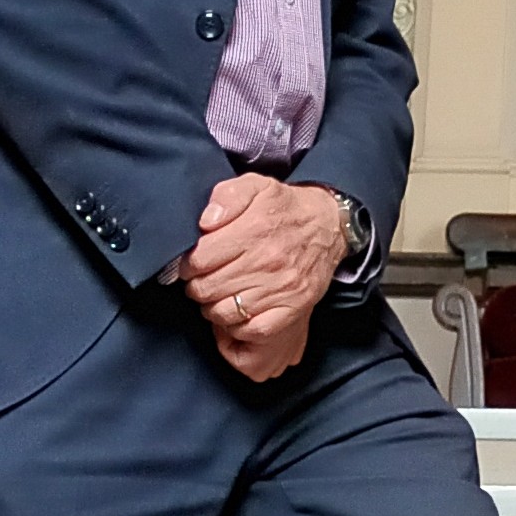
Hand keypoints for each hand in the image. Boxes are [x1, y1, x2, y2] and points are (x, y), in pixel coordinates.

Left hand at [170, 174, 344, 374]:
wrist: (328, 225)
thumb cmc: (285, 208)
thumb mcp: (255, 185)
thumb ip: (225, 196)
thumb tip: (205, 222)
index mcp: (254, 230)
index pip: (199, 261)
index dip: (187, 265)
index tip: (191, 264)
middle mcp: (268, 261)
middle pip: (207, 289)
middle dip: (197, 286)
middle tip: (203, 280)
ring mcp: (282, 287)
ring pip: (225, 312)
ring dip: (213, 307)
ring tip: (218, 295)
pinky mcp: (294, 306)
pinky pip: (253, 330)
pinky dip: (238, 326)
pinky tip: (237, 312)